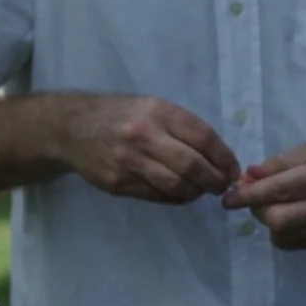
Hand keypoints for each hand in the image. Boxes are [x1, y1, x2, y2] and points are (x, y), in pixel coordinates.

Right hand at [48, 95, 239, 202]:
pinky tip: (180, 193)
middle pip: (192, 165)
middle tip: (222, 186)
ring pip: (176, 186)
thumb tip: (219, 156)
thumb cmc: (121, 115)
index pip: (202, 137)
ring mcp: (129, 162)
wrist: (72, 128)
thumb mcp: (152, 107)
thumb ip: (183, 128)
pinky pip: (157, 196)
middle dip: (215, 180)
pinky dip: (175, 198)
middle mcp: (143, 135)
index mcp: (157, 111)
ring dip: (196, 192)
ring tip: (202, 190)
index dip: (224, 157)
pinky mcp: (118, 183)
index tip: (233, 168)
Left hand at [218, 143, 305, 249]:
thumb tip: (249, 176)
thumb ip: (279, 164)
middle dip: (257, 209)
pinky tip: (287, 217)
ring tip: (274, 205)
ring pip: (281, 235)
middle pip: (276, 218)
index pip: (275, 190)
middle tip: (256, 197)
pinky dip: (280, 232)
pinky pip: (290, 243)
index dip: (247, 195)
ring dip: (268, 221)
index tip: (228, 198)